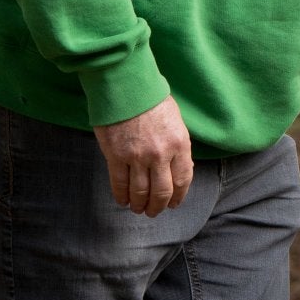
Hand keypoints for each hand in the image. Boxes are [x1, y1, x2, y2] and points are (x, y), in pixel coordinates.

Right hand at [94, 96, 193, 216]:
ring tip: (138, 209)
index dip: (178, 196)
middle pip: (162, 191)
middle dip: (158, 206)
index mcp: (180, 143)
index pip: (183, 179)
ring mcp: (138, 157)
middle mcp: (161, 154)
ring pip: (140, 192)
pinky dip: (122, 196)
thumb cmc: (152, 100)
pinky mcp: (116, 157)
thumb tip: (178, 168)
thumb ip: (178, 145)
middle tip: (154, 212)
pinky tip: (123, 200)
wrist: (126, 87)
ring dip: (140, 205)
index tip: (173, 204)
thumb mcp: (176, 121)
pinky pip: (119, 184)